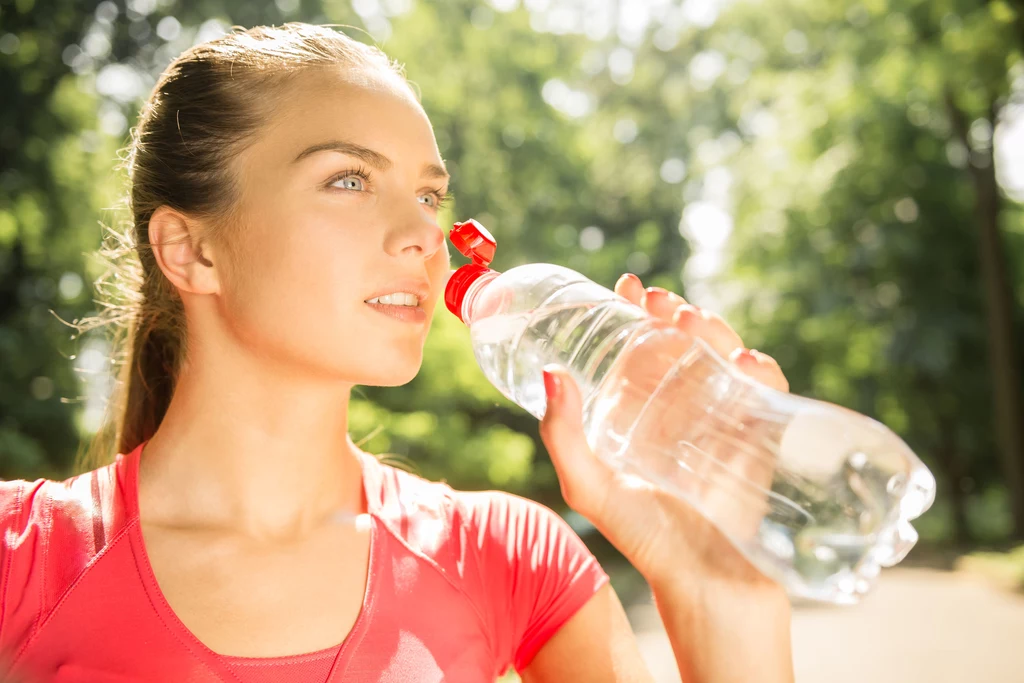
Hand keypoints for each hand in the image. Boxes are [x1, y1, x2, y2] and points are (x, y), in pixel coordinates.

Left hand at [539, 273, 790, 601]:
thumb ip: (562, 437)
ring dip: (715, 331)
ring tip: (695, 320)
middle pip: (685, 345)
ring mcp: (724, 421)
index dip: (636, 314)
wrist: (707, 585)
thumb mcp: (590, 488)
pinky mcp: (761, 439)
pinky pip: (767, 394)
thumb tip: (550, 372)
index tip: (627, 286)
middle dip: (676, 314)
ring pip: (725, 359)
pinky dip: (761, 371)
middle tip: (661, 302)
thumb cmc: (646, 540)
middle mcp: (683, 411)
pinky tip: (747, 362)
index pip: (641, 349)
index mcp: (643, 415)